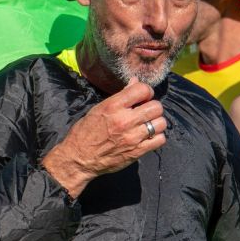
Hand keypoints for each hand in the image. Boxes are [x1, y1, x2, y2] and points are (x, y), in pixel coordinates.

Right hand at [42, 77, 165, 197]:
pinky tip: (148, 137)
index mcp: (113, 106)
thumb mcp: (98, 109)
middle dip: (152, 107)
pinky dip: (157, 137)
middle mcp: (125, 120)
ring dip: (156, 122)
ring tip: (147, 125)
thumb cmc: (85, 132)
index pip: (143, 90)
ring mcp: (133, 137)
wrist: (79, 159)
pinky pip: (160, 140)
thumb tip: (135, 82)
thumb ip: (119, 96)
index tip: (142, 98)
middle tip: (145, 112)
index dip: (146, 92)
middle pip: (156, 107)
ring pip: (161, 123)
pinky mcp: (137, 151)